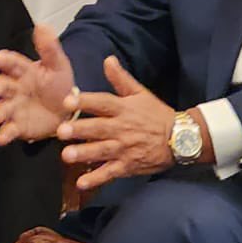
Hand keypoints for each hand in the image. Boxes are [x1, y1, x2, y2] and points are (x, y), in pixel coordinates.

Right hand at [0, 23, 75, 144]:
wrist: (67, 112)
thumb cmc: (58, 85)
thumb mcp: (58, 65)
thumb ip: (49, 48)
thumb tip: (43, 25)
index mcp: (23, 71)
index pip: (11, 63)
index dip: (3, 61)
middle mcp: (14, 89)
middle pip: (2, 86)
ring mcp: (14, 108)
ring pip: (2, 109)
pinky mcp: (18, 126)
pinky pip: (9, 130)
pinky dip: (4, 133)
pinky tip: (3, 137)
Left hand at [55, 55, 177, 190]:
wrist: (181, 138)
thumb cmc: (156, 114)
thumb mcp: (140, 93)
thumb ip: (121, 78)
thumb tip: (107, 59)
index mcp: (124, 109)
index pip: (102, 102)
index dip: (85, 101)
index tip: (67, 100)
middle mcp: (122, 128)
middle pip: (98, 128)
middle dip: (79, 130)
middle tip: (61, 131)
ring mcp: (125, 148)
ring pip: (102, 151)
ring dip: (84, 154)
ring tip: (66, 156)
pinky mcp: (128, 166)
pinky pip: (110, 173)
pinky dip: (96, 179)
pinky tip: (81, 183)